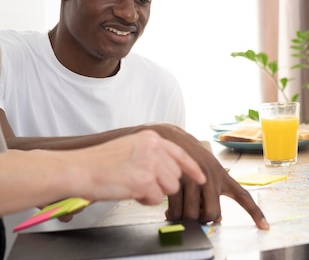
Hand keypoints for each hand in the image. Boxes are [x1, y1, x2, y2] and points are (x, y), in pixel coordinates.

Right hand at [75, 130, 205, 204]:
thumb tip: (169, 169)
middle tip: (140, 183)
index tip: (202, 178)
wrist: (79, 169)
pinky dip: (144, 199)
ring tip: (133, 186)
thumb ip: (152, 154)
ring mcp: (151, 164)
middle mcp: (155, 148)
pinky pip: (156, 198)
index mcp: (152, 138)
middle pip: (176, 175)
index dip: (193, 168)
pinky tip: (129, 191)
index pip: (181, 154)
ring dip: (154, 192)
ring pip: (170, 188)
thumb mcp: (131, 147)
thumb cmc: (100, 162)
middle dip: (163, 184)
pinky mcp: (145, 181)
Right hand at [142, 124, 268, 229]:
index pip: (243, 196)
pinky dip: (171, 214)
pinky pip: (175, 211)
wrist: (171, 138)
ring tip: (180, 208)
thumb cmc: (192, 158)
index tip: (265, 227)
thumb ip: (215, 192)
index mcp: (223, 176)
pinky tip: (169, 208)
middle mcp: (211, 177)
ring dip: (184, 217)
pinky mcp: (176, 181)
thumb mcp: (209, 170)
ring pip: (192, 215)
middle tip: (195, 213)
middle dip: (203, 220)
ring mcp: (194, 179)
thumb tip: (217, 218)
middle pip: (212, 214)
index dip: (255, 213)